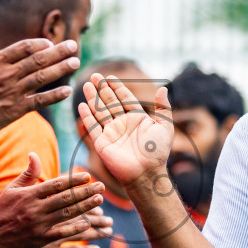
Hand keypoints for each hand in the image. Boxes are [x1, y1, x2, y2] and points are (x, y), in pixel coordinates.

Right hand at [0, 27, 81, 138]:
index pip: (24, 47)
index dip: (40, 43)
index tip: (51, 43)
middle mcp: (7, 74)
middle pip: (38, 59)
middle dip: (58, 52)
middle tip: (74, 45)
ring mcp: (12, 92)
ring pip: (42, 77)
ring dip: (61, 69)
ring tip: (75, 62)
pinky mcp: (15, 110)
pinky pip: (39, 101)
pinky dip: (54, 95)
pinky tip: (67, 90)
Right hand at [0, 153, 107, 247]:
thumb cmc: (2, 209)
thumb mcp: (11, 189)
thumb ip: (27, 173)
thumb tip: (34, 153)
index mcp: (29, 194)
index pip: (55, 185)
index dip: (73, 180)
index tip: (88, 176)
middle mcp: (35, 209)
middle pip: (65, 199)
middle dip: (84, 192)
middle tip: (101, 187)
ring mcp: (38, 225)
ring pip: (66, 214)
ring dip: (84, 207)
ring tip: (99, 201)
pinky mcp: (39, 240)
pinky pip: (60, 233)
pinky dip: (74, 229)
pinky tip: (88, 224)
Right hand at [76, 74, 174, 196]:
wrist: (146, 172)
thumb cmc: (157, 152)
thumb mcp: (165, 126)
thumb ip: (163, 107)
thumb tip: (163, 88)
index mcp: (137, 118)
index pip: (125, 99)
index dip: (117, 87)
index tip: (110, 76)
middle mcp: (123, 124)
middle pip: (110, 102)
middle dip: (102, 89)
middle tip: (95, 75)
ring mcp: (111, 133)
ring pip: (100, 112)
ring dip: (93, 98)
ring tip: (87, 85)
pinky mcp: (102, 143)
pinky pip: (92, 127)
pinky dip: (87, 116)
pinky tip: (82, 105)